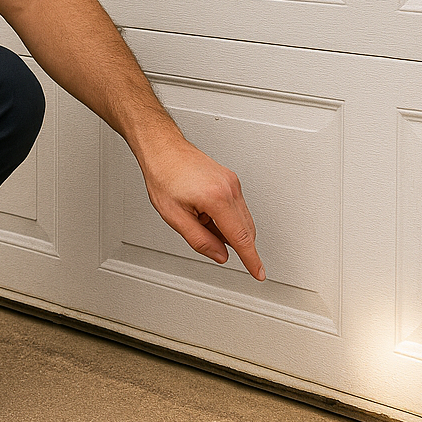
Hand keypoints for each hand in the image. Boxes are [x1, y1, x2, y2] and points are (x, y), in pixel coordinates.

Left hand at [139, 135, 265, 280]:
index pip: (241, 237)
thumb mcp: (174, 216)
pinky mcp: (230, 179)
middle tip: (211, 244)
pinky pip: (236, 206)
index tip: (259, 273)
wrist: (163, 149)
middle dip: (234, 244)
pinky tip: (205, 213)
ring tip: (197, 218)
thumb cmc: (164, 174)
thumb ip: (200, 240)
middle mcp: (229, 188)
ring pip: (242, 218)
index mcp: (217, 198)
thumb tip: (220, 255)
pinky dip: (225, 217)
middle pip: (246, 229)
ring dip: (227, 229)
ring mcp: (232, 182)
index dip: (251, 260)